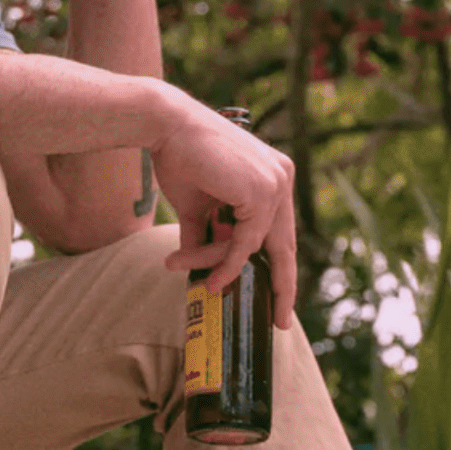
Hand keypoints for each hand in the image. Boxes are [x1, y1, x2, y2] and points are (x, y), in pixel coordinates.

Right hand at [153, 105, 297, 325]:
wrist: (166, 127)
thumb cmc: (178, 159)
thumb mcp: (197, 208)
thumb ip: (205, 238)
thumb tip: (201, 274)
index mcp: (273, 178)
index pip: (280, 233)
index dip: (279, 267)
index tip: (280, 299)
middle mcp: (281, 179)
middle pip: (284, 247)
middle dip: (282, 287)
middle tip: (278, 321)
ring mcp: (276, 184)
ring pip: (252, 248)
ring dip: (213, 262)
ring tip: (179, 264)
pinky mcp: (262, 192)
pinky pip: (244, 244)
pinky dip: (221, 261)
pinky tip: (200, 271)